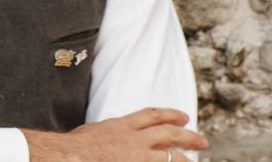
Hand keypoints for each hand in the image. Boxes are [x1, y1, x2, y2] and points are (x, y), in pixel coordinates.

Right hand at [23, 107, 208, 161]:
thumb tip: (103, 135)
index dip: (170, 115)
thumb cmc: (71, 148)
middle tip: (203, 140)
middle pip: (169, 134)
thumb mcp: (92, 132)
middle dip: (188, 136)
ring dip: (185, 159)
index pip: (152, 116)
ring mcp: (137, 158)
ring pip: (169, 157)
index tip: (183, 117)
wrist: (67, 157)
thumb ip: (105, 132)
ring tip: (196, 161)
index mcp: (122, 127)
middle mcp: (134, 141)